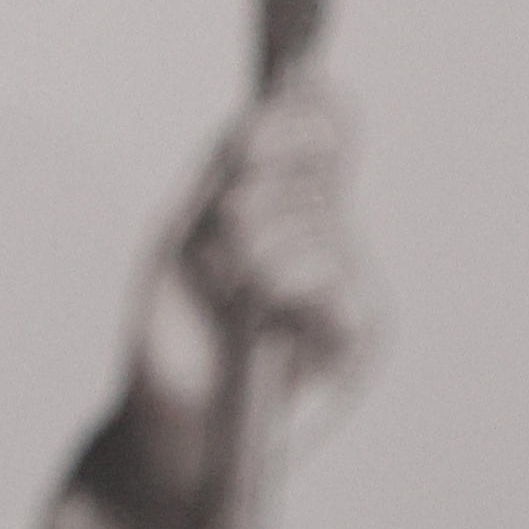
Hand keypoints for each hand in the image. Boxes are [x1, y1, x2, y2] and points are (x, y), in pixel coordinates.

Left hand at [91, 76, 375, 528]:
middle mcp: (332, 238)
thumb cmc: (174, 332)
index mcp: (291, 204)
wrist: (168, 424)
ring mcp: (352, 285)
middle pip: (320, 162)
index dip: (300, 113)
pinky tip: (256, 311)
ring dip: (252, 244)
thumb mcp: (184, 233)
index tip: (244, 134)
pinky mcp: (361, 336)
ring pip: (318, 219)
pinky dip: (283, 284)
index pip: (328, 126)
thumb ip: (231, 170)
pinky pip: (337, 281)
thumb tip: (276, 103)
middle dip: (251, 187)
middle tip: (214, 241)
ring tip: (226, 290)